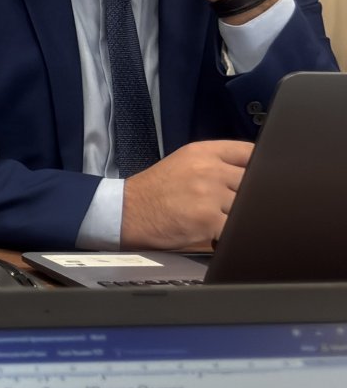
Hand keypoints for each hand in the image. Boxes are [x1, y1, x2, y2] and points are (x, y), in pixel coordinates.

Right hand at [119, 140, 251, 249]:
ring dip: (238, 218)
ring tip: (219, 220)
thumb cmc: (155, 191)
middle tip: (232, 206)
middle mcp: (208, 169)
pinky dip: (230, 235)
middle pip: (255, 182)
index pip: (251, 153)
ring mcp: (209, 194)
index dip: (261, 168)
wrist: (126, 212)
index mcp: (203, 152)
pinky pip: (235, 229)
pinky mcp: (208, 220)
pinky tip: (216, 234)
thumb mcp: (183, 164)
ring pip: (246, 208)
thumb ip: (216, 164)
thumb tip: (252, 175)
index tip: (260, 179)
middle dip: (248, 197)